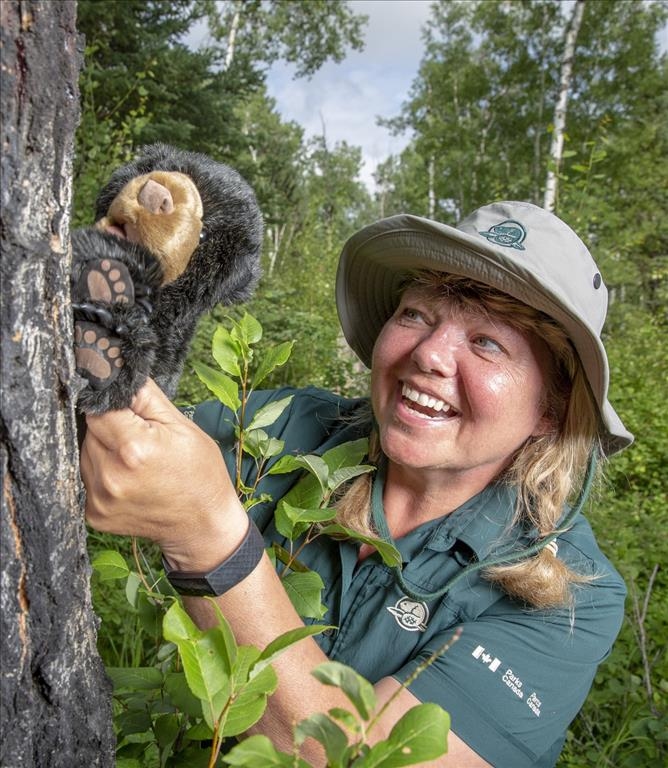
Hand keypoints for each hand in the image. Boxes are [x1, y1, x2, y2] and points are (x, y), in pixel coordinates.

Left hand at [81, 378, 247, 570]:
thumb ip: (146, 396)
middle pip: (91, 430)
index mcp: (134, 449)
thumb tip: (118, 369)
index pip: (99, 407)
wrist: (202, 524)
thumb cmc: (199, 472)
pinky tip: (128, 478)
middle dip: (111, 428)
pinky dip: (103, 472)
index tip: (130, 412)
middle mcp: (110, 475)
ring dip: (104, 449)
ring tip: (136, 461)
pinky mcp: (93, 514)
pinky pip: (87, 477)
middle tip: (141, 440)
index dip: (114, 405)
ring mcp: (99, 498)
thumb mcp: (182, 426)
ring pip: (86, 453)